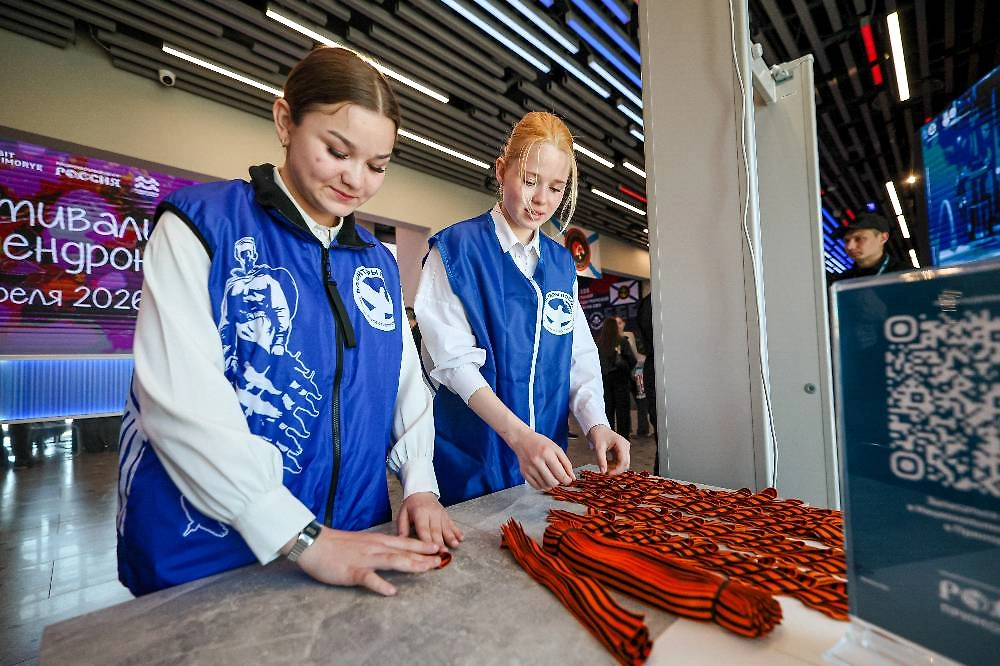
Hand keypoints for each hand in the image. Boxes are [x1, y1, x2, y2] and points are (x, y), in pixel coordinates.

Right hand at [293, 527, 442, 595]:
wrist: (314, 542)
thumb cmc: (337, 544)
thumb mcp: (362, 541)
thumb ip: (379, 547)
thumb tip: (394, 552)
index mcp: (377, 541)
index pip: (405, 542)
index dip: (423, 546)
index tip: (439, 549)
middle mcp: (375, 548)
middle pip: (404, 551)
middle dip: (424, 556)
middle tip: (441, 560)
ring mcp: (365, 559)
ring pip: (392, 561)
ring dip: (411, 564)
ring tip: (426, 569)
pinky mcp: (352, 571)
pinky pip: (368, 578)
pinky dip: (380, 584)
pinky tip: (391, 591)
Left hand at [396, 492, 463, 549]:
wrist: (422, 492)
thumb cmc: (410, 506)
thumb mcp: (402, 514)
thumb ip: (402, 528)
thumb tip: (401, 542)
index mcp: (420, 513)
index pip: (423, 529)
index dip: (427, 540)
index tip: (429, 550)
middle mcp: (432, 513)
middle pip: (436, 530)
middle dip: (440, 542)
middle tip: (443, 553)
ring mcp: (441, 514)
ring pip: (446, 527)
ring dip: (450, 537)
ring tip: (455, 545)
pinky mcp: (446, 515)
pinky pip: (452, 524)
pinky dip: (457, 531)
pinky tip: (461, 538)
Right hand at [507, 428, 575, 489]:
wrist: (522, 440)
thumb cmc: (540, 443)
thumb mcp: (556, 449)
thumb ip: (566, 463)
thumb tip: (572, 477)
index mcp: (547, 453)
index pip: (560, 474)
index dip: (567, 480)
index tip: (568, 480)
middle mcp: (537, 462)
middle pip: (552, 482)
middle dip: (559, 482)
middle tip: (559, 478)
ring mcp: (529, 468)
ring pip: (544, 486)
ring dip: (551, 484)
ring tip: (551, 476)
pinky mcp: (524, 473)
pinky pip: (536, 486)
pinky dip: (542, 485)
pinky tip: (544, 478)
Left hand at [588, 424, 629, 474]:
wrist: (598, 429)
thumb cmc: (598, 435)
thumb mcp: (598, 447)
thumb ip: (600, 459)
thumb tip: (603, 471)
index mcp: (622, 444)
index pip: (624, 461)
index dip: (617, 469)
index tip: (608, 474)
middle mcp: (625, 447)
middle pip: (625, 463)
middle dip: (616, 469)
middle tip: (605, 472)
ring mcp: (624, 449)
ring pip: (623, 464)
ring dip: (614, 468)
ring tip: (604, 467)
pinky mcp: (621, 452)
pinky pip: (619, 462)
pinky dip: (613, 465)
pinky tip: (606, 464)